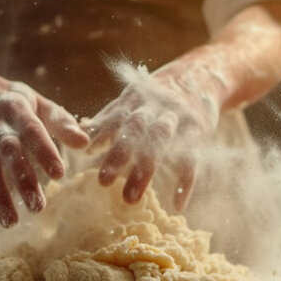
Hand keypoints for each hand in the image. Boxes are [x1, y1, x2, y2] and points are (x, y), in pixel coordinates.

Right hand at [0, 75, 88, 240]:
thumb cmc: (15, 104)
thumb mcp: (39, 105)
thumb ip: (61, 122)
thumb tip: (85, 142)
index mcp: (15, 107)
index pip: (31, 130)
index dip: (44, 151)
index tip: (59, 175)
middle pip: (7, 150)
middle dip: (22, 178)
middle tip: (38, 206)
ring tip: (11, 222)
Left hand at [83, 62, 222, 210]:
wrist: (200, 76)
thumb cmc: (156, 97)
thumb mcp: (132, 101)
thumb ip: (108, 118)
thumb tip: (80, 132)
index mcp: (134, 99)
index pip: (115, 116)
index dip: (101, 134)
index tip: (87, 154)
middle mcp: (155, 105)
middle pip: (135, 127)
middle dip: (119, 154)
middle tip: (102, 182)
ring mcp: (178, 117)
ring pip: (161, 141)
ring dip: (144, 170)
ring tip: (129, 199)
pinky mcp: (198, 131)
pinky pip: (192, 158)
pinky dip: (185, 182)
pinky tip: (177, 205)